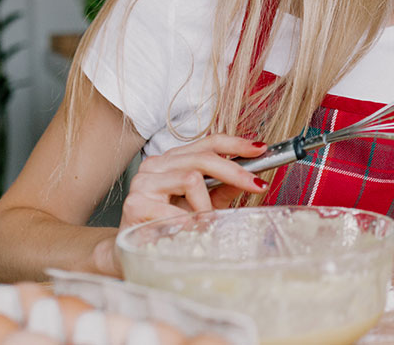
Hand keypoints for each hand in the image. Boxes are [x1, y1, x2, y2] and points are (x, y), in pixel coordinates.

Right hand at [120, 134, 269, 229]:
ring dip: (207, 205)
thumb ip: (222, 190)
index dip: (236, 144)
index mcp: (173, 159)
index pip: (208, 142)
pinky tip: (190, 230)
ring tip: (207, 222)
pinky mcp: (135, 203)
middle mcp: (157, 164)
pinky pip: (176, 209)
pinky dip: (190, 222)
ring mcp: (143, 181)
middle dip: (235, 172)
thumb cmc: (167, 225)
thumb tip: (251, 179)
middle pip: (203, 158)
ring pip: (191, 178)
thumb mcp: (202, 204)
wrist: (133, 251)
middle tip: (256, 185)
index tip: (260, 149)